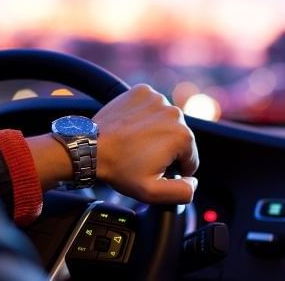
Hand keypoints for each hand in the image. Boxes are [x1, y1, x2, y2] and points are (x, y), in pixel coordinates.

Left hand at [93, 84, 198, 203]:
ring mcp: (158, 99)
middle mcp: (174, 113)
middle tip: (142, 157)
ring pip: (166, 122)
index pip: (190, 159)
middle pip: (179, 138)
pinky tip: (133, 127)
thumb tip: (194, 182)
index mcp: (182, 136)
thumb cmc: (119, 168)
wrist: (90, 147)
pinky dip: (146, 116)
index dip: (174, 169)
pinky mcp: (143, 91)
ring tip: (136, 142)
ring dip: (157, 132)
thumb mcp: (152, 192)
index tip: (154, 169)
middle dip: (166, 150)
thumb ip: (182, 192)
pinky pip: (152, 107)